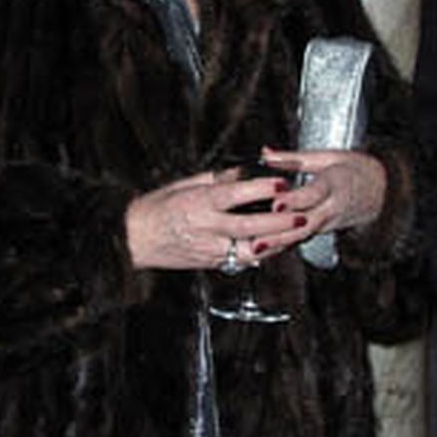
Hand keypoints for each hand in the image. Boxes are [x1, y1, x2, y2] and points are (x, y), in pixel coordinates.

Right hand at [124, 169, 310, 271]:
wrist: (133, 240)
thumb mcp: (183, 184)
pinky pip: (241, 260)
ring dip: (277, 242)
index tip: (282, 182)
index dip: (261, 189)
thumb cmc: (154, 209)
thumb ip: (216, 179)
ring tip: (297, 233)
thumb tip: (242, 172)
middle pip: (249, 227)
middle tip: (303, 215)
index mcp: (197, 203)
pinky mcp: (210, 263)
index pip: (235, 195)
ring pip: (250, 250)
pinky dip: (261, 254)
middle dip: (280, 222)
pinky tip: (277, 247)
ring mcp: (209, 249)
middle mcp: (205, 228)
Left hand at [259, 148, 386, 237]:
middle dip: (281, 232)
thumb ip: (293, 157)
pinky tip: (263, 254)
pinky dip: (283, 248)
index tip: (275, 204)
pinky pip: (302, 240)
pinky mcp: (324, 231)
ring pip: (303, 235)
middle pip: (305, 222)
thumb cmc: (356, 169)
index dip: (294, 200)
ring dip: (279, 244)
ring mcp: (329, 223)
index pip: (313, 194)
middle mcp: (333, 207)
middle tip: (258, 238)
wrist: (384, 191)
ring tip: (255, 249)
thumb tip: (266, 153)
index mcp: (336, 183)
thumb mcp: (328, 156)